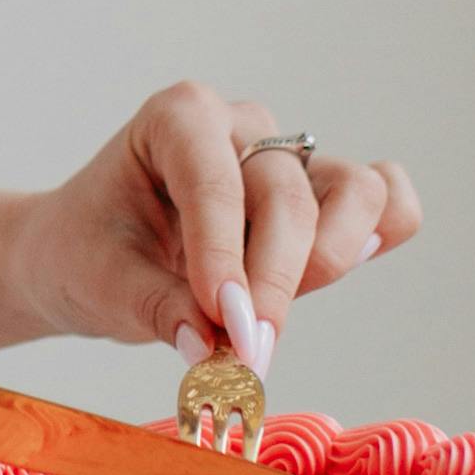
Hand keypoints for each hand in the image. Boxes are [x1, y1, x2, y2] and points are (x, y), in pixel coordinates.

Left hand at [9, 85, 420, 362]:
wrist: (87, 253)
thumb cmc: (89, 252)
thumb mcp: (100, 282)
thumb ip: (157, 310)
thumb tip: (215, 348)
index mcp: (177, 118)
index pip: (216, 182)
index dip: (225, 259)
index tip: (227, 330)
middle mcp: (242, 127)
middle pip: (289, 197)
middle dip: (274, 283)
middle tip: (247, 356)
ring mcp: (290, 159)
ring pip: (357, 193)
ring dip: (330, 263)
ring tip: (271, 318)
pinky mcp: (322, 198)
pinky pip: (386, 203)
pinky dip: (379, 238)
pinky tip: (337, 274)